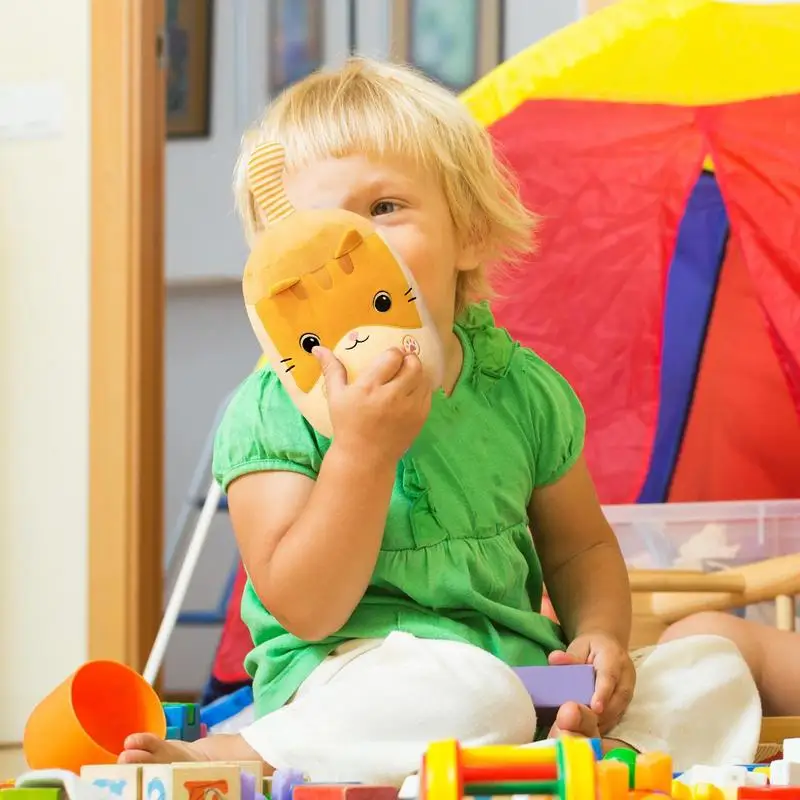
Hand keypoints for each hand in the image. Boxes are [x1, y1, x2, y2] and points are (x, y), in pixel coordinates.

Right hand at [313, 346, 431, 462]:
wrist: (364, 457)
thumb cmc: (347, 425)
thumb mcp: (336, 397)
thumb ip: (331, 370)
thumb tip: (318, 348)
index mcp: (370, 387)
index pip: (393, 356)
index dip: (393, 353)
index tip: (388, 358)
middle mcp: (392, 396)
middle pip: (413, 364)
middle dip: (408, 360)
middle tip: (400, 364)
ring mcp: (409, 408)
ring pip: (423, 377)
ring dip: (416, 374)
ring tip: (406, 378)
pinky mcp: (420, 418)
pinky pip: (428, 394)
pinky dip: (421, 389)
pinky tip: (410, 392)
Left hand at [548, 631, 635, 733]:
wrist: (607, 647)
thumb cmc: (590, 647)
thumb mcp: (579, 646)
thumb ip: (569, 655)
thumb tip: (554, 659)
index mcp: (614, 657)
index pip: (609, 677)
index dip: (603, 693)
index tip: (595, 708)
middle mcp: (626, 675)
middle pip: (618, 698)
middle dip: (601, 713)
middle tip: (581, 723)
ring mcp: (629, 689)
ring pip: (620, 710)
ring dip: (603, 722)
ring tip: (583, 729)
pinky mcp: (627, 702)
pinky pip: (618, 716)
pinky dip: (605, 725)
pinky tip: (590, 730)